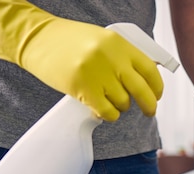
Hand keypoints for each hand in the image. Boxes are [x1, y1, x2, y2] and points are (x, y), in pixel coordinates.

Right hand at [0, 0, 162, 120]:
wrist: (36, 38)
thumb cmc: (69, 41)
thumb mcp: (102, 41)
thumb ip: (122, 57)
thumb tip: (143, 82)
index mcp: (119, 44)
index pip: (150, 70)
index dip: (157, 87)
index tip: (157, 95)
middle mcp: (112, 58)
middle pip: (142, 91)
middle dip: (149, 106)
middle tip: (149, 112)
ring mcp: (98, 74)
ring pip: (123, 104)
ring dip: (120, 107)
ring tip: (108, 100)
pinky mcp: (83, 89)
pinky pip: (107, 112)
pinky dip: (108, 115)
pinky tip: (101, 110)